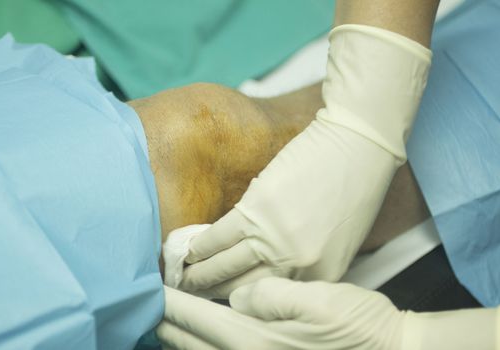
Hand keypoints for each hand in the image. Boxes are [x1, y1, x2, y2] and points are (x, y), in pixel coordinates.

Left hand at [157, 278, 498, 349]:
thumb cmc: (357, 325)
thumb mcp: (318, 299)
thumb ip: (271, 294)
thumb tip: (237, 294)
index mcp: (255, 339)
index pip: (196, 317)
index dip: (168, 303)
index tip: (147, 290)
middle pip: (190, 342)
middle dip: (164, 323)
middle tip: (144, 305)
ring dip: (178, 339)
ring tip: (162, 323)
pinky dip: (200, 349)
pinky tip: (198, 342)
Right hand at [179, 24, 431, 297]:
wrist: (359, 144)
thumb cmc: (354, 187)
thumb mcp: (339, 240)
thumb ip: (305, 261)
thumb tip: (266, 265)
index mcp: (321, 275)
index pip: (273, 296)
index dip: (243, 297)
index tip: (225, 294)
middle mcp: (297, 265)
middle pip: (244, 287)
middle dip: (215, 292)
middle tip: (195, 291)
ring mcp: (276, 239)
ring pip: (226, 265)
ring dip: (200, 273)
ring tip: (185, 276)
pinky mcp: (257, 210)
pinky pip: (219, 236)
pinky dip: (200, 245)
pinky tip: (188, 249)